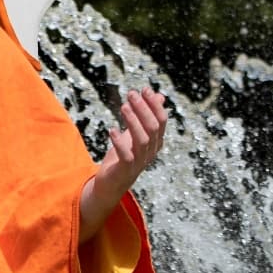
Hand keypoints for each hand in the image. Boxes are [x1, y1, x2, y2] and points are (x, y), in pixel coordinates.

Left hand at [79, 87, 166, 242]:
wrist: (110, 183)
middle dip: (143, 109)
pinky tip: (112, 130)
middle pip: (153, 127)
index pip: (161, 121)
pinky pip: (126, 155)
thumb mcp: (134, 133)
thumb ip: (145, 116)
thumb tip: (158, 95)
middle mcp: (151, 151)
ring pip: (142, 139)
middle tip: (131, 93)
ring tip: (123, 106)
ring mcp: (140, 161)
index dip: (154, 105)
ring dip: (133, 121)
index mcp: (155, 142)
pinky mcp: (126, 169)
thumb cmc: (123, 156)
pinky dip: (119, 142)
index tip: (144, 89)